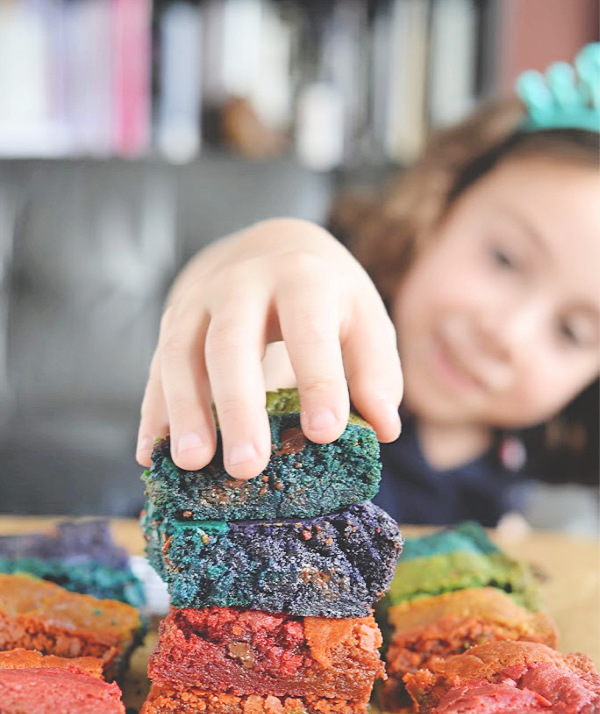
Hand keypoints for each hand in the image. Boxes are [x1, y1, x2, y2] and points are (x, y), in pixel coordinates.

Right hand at [137, 218, 402, 478]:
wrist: (271, 246)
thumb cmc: (327, 298)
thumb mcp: (363, 320)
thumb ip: (375, 373)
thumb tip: (383, 429)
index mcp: (303, 277)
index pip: (309, 329)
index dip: (319, 380)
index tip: (325, 433)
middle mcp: (243, 282)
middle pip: (232, 342)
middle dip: (239, 405)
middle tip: (247, 466)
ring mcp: (199, 301)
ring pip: (179, 352)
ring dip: (184, 410)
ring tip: (192, 464)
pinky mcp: (172, 323)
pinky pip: (155, 369)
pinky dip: (153, 414)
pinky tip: (153, 456)